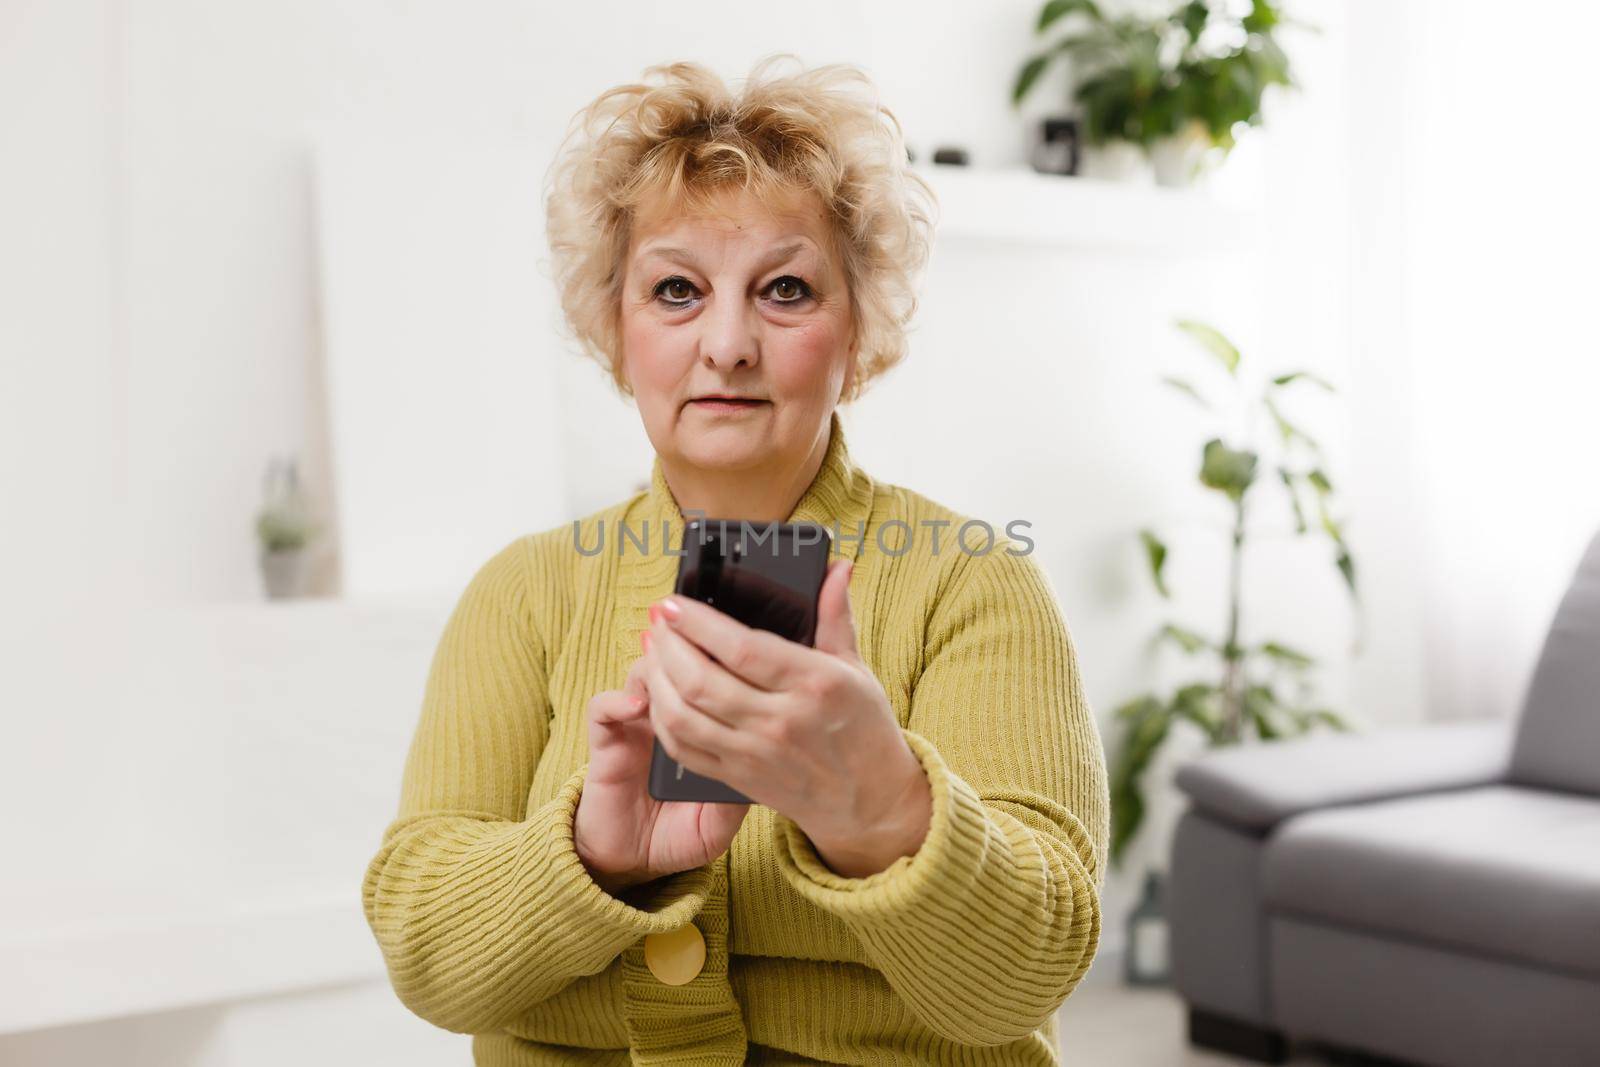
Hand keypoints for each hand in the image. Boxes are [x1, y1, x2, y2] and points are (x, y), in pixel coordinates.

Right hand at [573, 649, 750, 895]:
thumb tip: (763, 766)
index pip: (710, 683)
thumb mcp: (718, 824)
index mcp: (699, 730)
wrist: (628, 862)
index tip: (742, 650)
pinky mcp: (606, 743)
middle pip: (679, 667)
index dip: (721, 662)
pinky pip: (603, 708)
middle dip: (691, 649)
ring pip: (643, 676)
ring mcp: (635, 728)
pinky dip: (619, 700)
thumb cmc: (677, 837)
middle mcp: (668, 721)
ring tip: (672, 667)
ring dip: (658, 666)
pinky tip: (639, 705)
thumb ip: (736, 797)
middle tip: (703, 637)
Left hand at [643, 558, 932, 878]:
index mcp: (815, 685)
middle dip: (668, 644)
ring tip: (652, 650)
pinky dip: (662, 718)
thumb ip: (836, 616)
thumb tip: (837, 568)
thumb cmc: (864, 728)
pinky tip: (659, 692)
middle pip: (701, 681)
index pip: (742, 649)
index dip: (698, 623)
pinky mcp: (738, 777)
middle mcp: (781, 722)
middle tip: (657, 619)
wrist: (868, 802)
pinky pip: (684, 748)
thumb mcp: (856, 669)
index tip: (673, 603)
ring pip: (683, 715)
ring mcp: (755, 754)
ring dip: (656, 679)